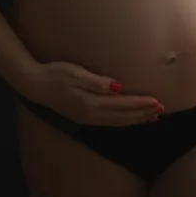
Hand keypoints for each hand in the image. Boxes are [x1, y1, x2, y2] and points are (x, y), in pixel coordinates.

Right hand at [24, 61, 163, 125]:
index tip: (157, 102)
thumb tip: (118, 87)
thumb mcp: (76, 73)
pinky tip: (131, 119)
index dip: (140, 104)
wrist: (34, 85)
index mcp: (90, 103)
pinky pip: (109, 122)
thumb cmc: (55, 74)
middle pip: (122, 117)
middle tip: (161, 110)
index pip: (121, 105)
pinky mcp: (84, 117)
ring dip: (135, 120)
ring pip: (117, 122)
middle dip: (142, 114)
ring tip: (152, 117)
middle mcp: (90, 115)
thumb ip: (97, 82)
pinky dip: (124, 121)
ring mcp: (87, 118)